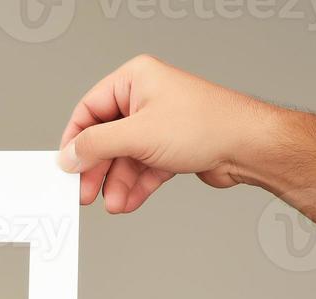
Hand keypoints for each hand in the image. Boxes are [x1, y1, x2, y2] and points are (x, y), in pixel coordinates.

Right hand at [59, 54, 279, 213]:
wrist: (247, 146)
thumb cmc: (206, 124)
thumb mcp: (137, 135)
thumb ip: (96, 146)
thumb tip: (69, 155)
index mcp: (135, 79)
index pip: (89, 110)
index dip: (76, 141)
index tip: (67, 167)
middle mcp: (146, 98)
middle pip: (106, 138)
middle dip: (98, 170)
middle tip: (86, 193)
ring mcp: (159, 124)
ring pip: (125, 158)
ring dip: (117, 184)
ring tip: (114, 203)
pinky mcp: (170, 147)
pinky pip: (142, 168)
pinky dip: (134, 186)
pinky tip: (128, 201)